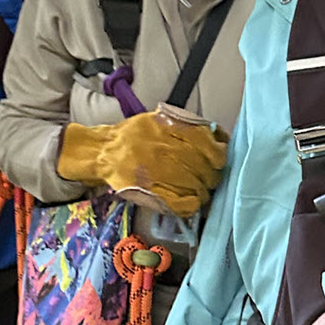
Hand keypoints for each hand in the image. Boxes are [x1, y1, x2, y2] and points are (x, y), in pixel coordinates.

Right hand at [57, 115, 227, 215]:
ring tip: (198, 189)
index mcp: (175, 134)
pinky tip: (192, 201)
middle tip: (208, 177)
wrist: (104, 152)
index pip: (212, 149)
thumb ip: (187, 126)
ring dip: (203, 190)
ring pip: (200, 189)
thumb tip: (215, 136)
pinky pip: (186, 205)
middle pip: (208, 171)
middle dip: (212, 175)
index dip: (219, 155)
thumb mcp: (160, 119)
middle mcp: (172, 153)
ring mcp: (165, 176)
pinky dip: (193, 205)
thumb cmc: (134, 135)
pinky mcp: (157, 196)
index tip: (218, 158)